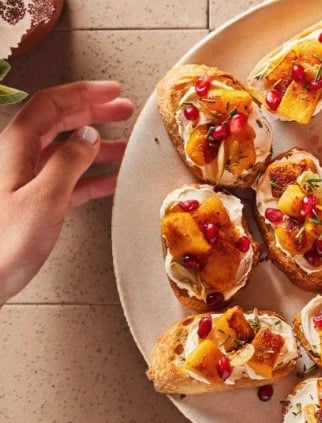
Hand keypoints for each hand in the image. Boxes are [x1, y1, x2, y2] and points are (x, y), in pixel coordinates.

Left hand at [0, 81, 134, 305]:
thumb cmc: (3, 245)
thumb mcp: (44, 199)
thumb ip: (69, 162)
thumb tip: (88, 136)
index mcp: (15, 148)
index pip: (51, 105)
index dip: (83, 93)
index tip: (112, 91)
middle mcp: (16, 158)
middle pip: (56, 122)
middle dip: (91, 111)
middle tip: (120, 109)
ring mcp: (22, 179)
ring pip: (63, 149)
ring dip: (94, 143)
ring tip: (122, 142)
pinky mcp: (30, 201)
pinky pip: (65, 177)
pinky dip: (89, 174)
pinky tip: (108, 179)